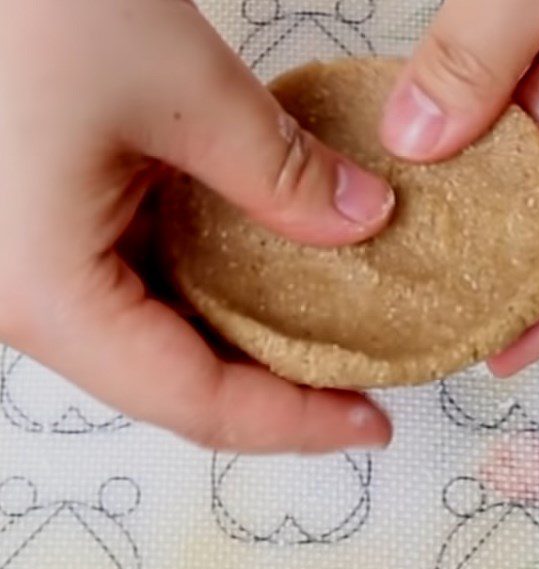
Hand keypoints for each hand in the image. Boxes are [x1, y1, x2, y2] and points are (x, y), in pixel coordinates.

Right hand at [0, 0, 393, 452]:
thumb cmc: (22, 1)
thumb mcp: (177, 84)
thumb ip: (280, 170)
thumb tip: (363, 218)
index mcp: (49, 295)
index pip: (197, 401)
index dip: (296, 424)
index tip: (371, 424)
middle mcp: (29, 305)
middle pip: (176, 388)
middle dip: (276, 397)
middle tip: (358, 391)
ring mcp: (33, 276)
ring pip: (158, 350)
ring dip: (246, 353)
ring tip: (327, 345)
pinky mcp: (44, 240)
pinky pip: (138, 300)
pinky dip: (211, 303)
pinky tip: (264, 288)